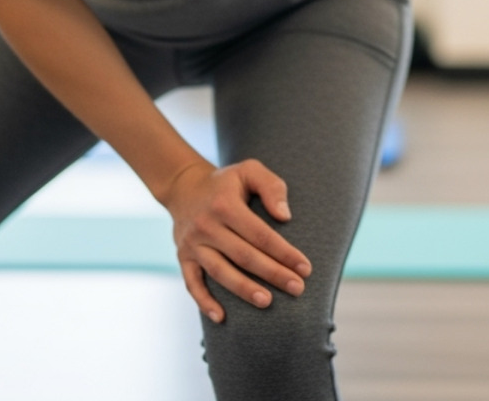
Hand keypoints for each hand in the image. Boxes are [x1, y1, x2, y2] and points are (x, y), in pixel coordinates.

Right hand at [159, 158, 311, 323]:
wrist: (183, 186)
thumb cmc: (226, 182)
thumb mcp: (250, 170)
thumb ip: (271, 187)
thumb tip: (285, 217)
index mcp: (225, 204)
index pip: (260, 234)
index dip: (284, 252)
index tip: (305, 268)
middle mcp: (206, 225)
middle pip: (244, 256)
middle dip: (273, 274)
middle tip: (298, 289)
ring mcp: (192, 243)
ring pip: (219, 272)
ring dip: (243, 289)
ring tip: (267, 302)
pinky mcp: (182, 257)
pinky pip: (191, 283)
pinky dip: (204, 302)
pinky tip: (222, 318)